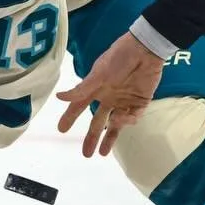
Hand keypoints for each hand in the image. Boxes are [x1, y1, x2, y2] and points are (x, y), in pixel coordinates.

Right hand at [56, 31, 164, 156]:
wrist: (145, 50)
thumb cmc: (118, 59)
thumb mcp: (98, 74)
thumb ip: (81, 89)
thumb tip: (59, 97)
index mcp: (96, 89)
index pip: (79, 106)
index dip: (70, 117)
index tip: (61, 130)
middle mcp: (108, 97)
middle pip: (97, 121)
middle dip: (91, 137)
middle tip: (86, 154)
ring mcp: (124, 101)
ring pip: (115, 124)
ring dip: (109, 138)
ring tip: (103, 153)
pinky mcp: (140, 102)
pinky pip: (133, 116)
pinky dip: (127, 120)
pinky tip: (123, 118)